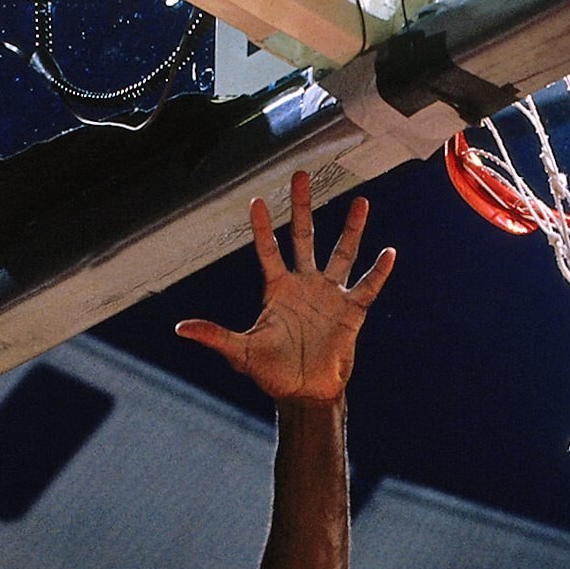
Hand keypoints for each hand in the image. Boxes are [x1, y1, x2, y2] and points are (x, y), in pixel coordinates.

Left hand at [176, 171, 395, 404]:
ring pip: (341, 254)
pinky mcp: (351, 312)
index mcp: (277, 289)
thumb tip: (180, 329)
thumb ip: (215, 336)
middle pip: (303, 236)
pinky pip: (367, 287)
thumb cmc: (273, 373)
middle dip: (301, 207)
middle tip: (300, 175)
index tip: (256, 201)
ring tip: (360, 202)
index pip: (268, 251)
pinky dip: (379, 272)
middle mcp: (304, 284)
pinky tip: (389, 252)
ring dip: (351, 229)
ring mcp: (329, 295)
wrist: (305, 393)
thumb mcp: (242, 352)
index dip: (262, 228)